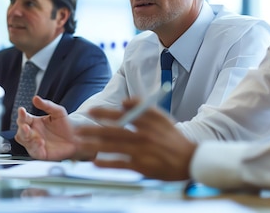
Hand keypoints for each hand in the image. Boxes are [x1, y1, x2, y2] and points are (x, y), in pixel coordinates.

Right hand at [14, 96, 77, 160]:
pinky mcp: (41, 153)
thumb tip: (35, 98)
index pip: (23, 118)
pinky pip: (34, 151)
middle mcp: (33, 133)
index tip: (22, 110)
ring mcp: (35, 143)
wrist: (76, 137)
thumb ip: (46, 105)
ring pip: (25, 142)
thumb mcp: (58, 111)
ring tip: (36, 137)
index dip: (21, 115)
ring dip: (28, 139)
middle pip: (20, 131)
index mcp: (34, 122)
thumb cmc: (65, 124)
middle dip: (21, 129)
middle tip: (25, 127)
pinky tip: (41, 143)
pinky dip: (35, 148)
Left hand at [76, 99, 195, 180]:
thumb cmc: (173, 138)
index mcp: (148, 122)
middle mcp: (144, 136)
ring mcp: (142, 152)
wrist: (191, 160)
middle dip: (93, 130)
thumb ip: (143, 107)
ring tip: (80, 144)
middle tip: (78, 129)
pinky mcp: (143, 167)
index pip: (122, 115)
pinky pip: (122, 164)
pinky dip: (108, 163)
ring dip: (95, 145)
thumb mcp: (162, 118)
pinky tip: (96, 162)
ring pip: (114, 148)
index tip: (91, 112)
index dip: (104, 113)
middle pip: (114, 131)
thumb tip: (124, 102)